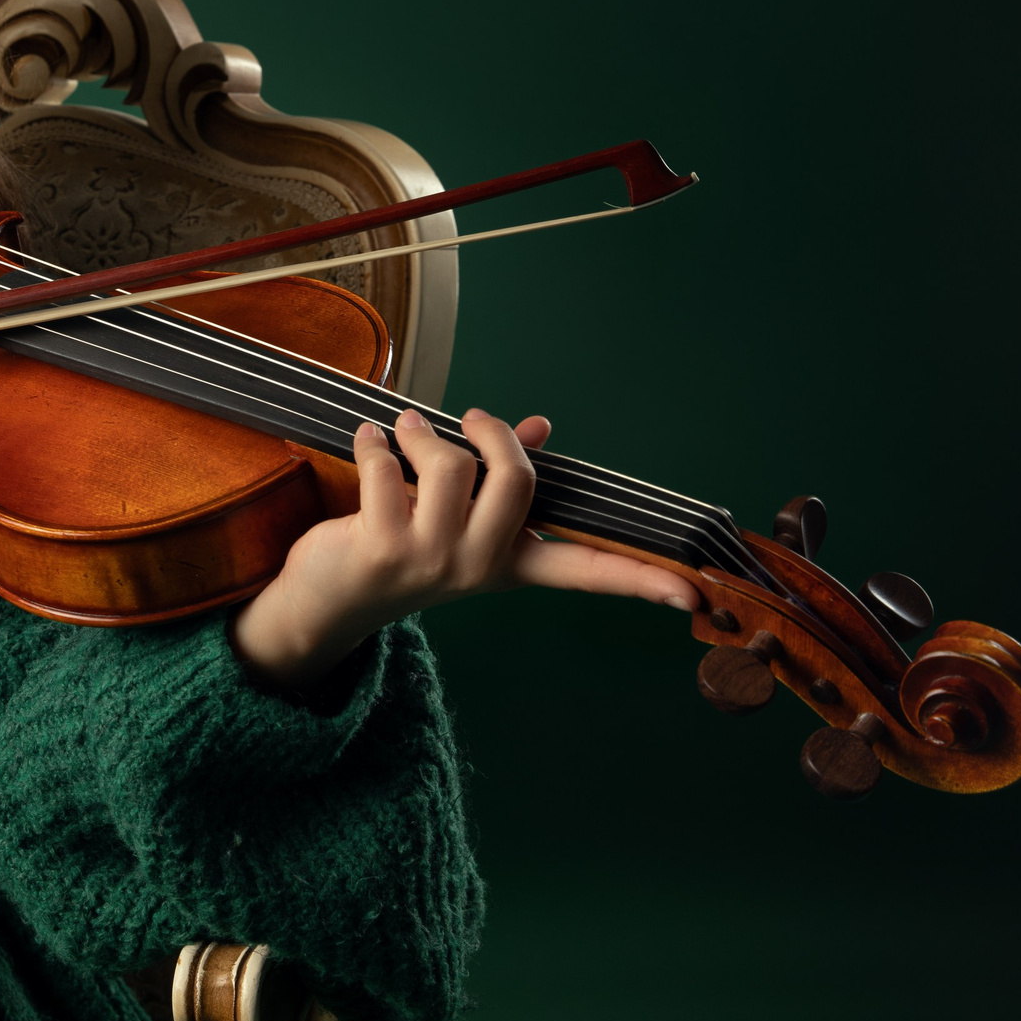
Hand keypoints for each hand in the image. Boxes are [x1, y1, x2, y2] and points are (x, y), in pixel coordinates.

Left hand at [230, 406, 699, 686]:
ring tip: (402, 433)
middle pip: (517, 481)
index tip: (694, 595)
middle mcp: (478, 568)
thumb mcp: (455, 517)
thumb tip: (536, 425)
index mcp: (509, 564)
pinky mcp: (382, 548)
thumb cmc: (396, 544)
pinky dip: (375, 441)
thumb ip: (496, 473)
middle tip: (473, 418)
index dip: (639, 579)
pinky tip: (366, 443)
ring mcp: (431, 561)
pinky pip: (388, 467)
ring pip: (452, 466)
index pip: (586, 572)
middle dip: (493, 432)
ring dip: (422, 433)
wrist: (326, 602)